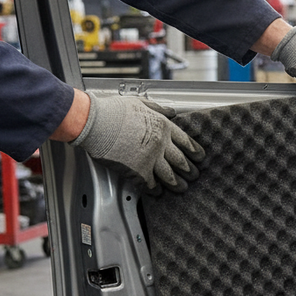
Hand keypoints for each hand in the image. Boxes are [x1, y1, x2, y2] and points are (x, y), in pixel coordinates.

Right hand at [71, 93, 203, 192]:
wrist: (96, 122)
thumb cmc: (114, 110)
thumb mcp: (141, 102)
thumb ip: (159, 109)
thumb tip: (172, 111)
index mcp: (163, 127)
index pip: (187, 143)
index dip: (195, 152)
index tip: (200, 158)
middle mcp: (160, 144)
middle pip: (181, 162)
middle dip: (190, 171)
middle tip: (194, 176)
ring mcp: (150, 159)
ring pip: (170, 176)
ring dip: (178, 184)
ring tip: (182, 188)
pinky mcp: (137, 172)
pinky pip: (151, 185)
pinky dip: (156, 191)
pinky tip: (159, 193)